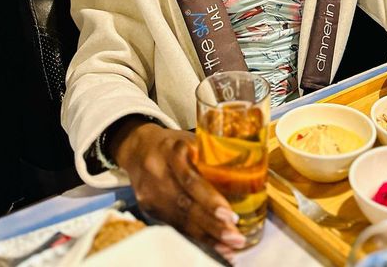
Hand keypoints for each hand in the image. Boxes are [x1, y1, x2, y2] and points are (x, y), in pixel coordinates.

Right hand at [111, 118, 245, 258]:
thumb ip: (213, 153)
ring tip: (230, 247)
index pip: (190, 179)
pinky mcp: (149, 210)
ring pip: (180, 221)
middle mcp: (158, 174)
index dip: (210, 200)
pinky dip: (196, 239)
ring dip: (207, 238)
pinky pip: (175, 227)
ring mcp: (150, 195)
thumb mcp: (191, 139)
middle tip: (236, 237)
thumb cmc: (172, 143)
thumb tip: (248, 168)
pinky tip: (213, 247)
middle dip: (213, 225)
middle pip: (185, 205)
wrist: (138, 148)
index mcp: (171, 151)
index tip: (230, 214)